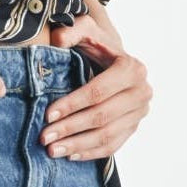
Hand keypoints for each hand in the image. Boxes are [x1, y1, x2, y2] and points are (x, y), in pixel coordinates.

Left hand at [40, 14, 151, 159]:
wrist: (114, 60)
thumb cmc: (96, 46)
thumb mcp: (86, 31)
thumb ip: (71, 31)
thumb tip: (57, 41)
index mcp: (131, 68)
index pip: (98, 91)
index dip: (72, 104)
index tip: (48, 114)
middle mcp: (142, 91)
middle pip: (102, 116)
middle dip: (71, 128)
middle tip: (45, 137)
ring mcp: (140, 112)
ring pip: (108, 135)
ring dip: (79, 145)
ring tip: (53, 150)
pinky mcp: (134, 127)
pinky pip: (114, 145)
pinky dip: (92, 153)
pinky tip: (70, 155)